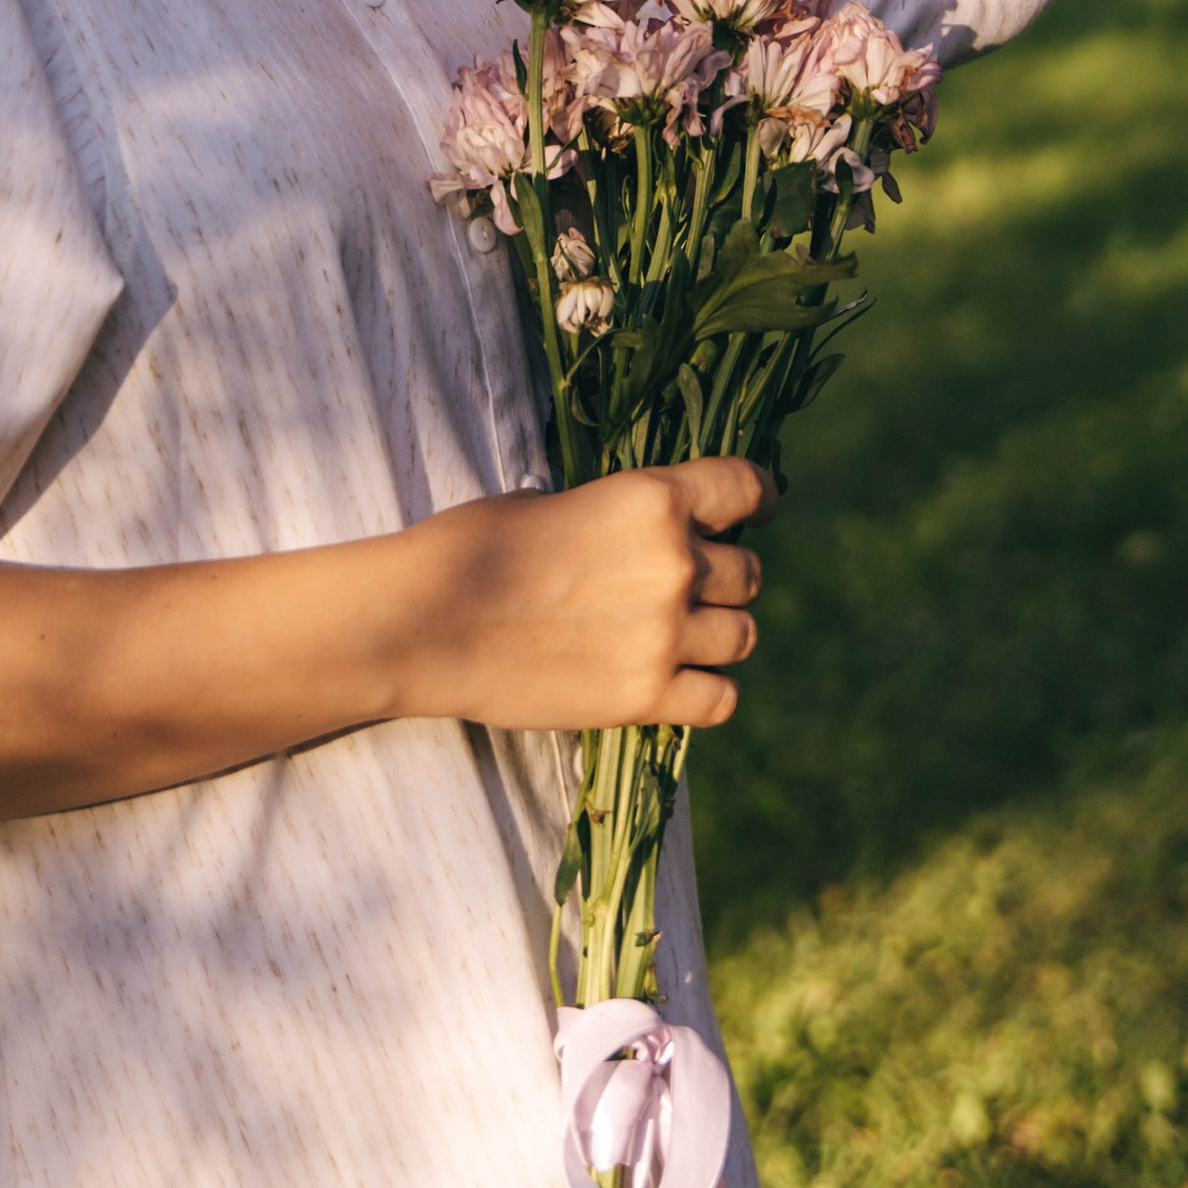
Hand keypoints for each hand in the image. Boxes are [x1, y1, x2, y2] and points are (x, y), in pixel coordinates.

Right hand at [387, 459, 773, 735]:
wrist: (426, 619)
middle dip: (726, 578)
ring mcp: (665, 634)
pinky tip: (679, 683)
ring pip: (742, 636)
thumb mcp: (557, 501)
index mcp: (652, 498)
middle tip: (689, 588)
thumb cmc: (473, 545)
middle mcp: (674, 563)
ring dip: (718, 634)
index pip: (745, 488)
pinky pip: (721, 698)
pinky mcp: (645, 697)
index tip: (760, 510)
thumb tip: (647, 533)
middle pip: (749, 574)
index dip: (760, 498)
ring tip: (681, 636)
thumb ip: (620, 517)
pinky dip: (707, 691)